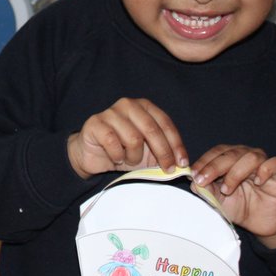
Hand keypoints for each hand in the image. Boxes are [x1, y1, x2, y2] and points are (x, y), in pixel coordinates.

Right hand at [67, 98, 187, 179]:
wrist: (92, 154)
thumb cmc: (122, 151)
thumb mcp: (147, 152)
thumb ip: (164, 153)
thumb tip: (184, 165)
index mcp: (144, 106)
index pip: (165, 123)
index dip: (176, 144)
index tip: (182, 163)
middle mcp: (128, 105)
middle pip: (151, 129)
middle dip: (163, 153)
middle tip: (167, 169)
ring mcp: (110, 112)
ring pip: (133, 138)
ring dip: (135, 156)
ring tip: (130, 160)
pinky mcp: (95, 123)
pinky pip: (113, 142)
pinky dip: (117, 155)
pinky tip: (116, 158)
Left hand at [191, 145, 275, 247]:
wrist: (260, 222)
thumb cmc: (239, 206)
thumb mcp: (218, 200)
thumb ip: (207, 189)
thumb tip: (194, 181)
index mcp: (230, 158)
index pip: (217, 152)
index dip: (204, 162)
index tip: (194, 175)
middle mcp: (246, 156)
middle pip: (230, 153)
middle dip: (214, 167)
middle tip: (204, 180)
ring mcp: (263, 163)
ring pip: (250, 157)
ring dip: (235, 173)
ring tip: (228, 189)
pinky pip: (273, 164)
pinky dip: (264, 171)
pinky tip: (257, 182)